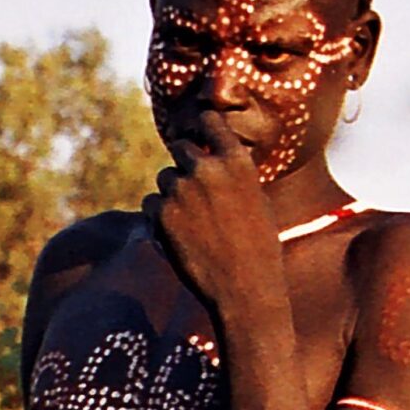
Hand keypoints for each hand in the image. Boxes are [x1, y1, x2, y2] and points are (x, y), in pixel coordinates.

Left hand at [143, 111, 284, 323]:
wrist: (245, 288)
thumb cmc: (258, 247)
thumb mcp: (255, 200)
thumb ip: (230, 175)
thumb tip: (208, 158)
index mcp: (237, 161)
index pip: (209, 121)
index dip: (201, 126)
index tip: (198, 132)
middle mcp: (207, 168)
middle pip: (180, 148)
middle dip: (184, 164)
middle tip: (193, 189)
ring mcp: (181, 189)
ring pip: (164, 178)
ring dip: (172, 193)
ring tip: (194, 224)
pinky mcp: (160, 212)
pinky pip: (151, 203)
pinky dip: (159, 216)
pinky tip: (180, 236)